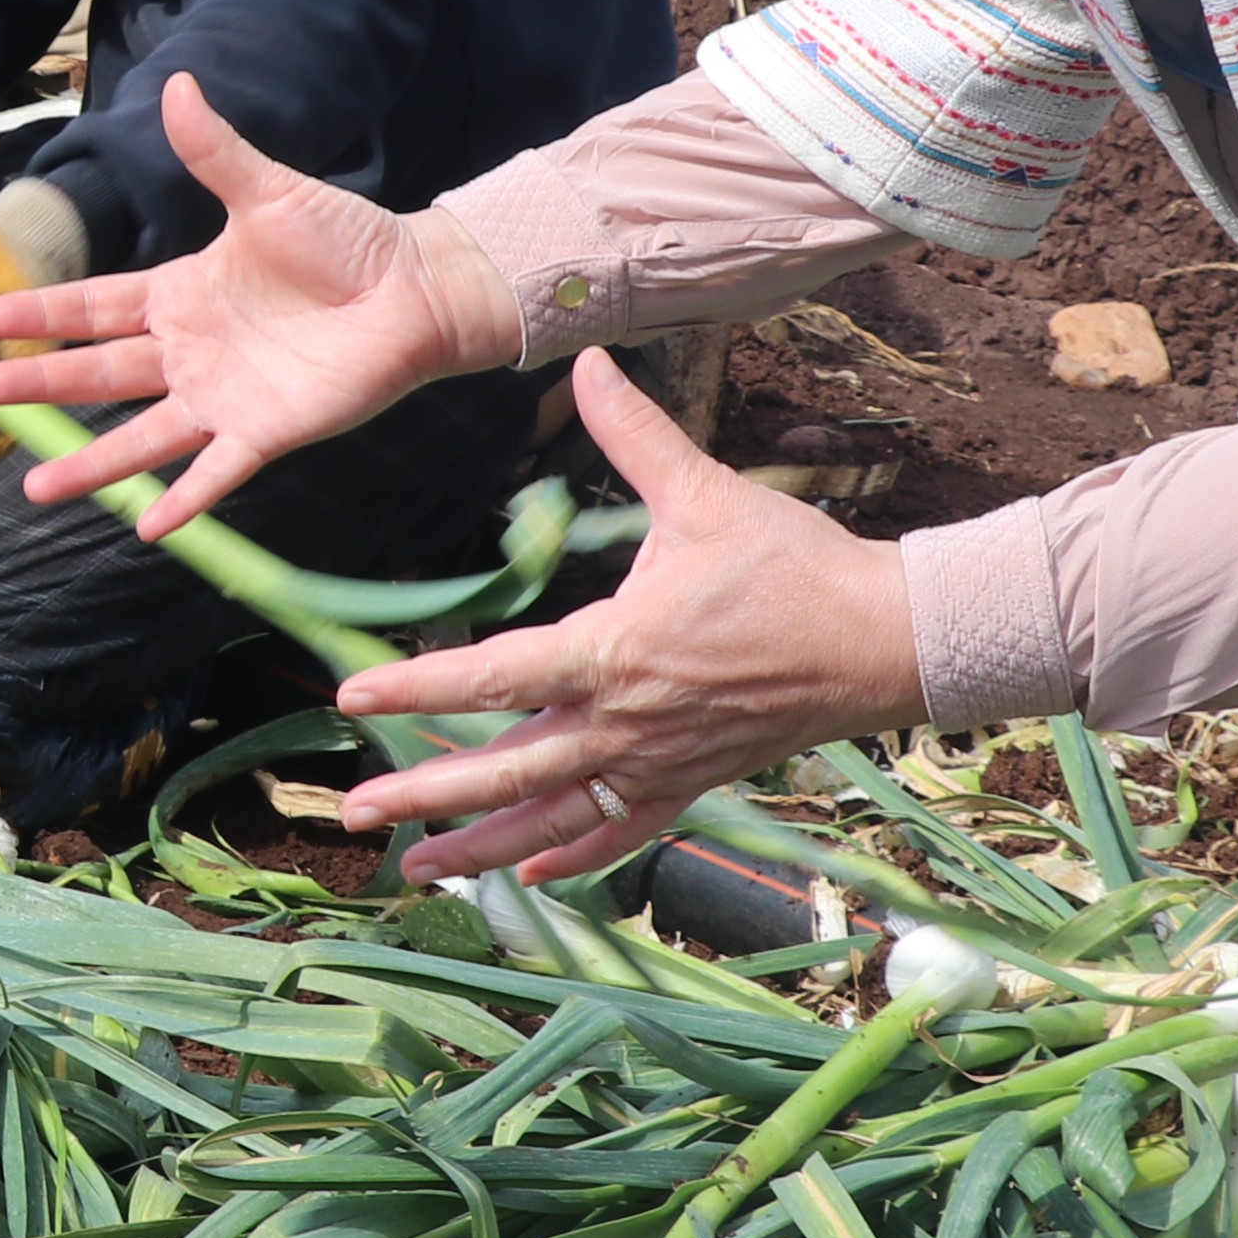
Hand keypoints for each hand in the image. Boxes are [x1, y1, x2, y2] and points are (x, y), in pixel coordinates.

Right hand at [0, 75, 519, 529]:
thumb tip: (179, 84)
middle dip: (43, 383)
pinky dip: (184, 499)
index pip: (97, 305)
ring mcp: (224, 396)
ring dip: (92, 462)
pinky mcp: (266, 431)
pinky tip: (146, 526)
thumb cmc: (348, 239)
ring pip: (142, 435)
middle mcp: (191, 350)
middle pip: (102, 372)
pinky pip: (217, 471)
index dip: (44, 314)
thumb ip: (216, 152)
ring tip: (35, 490)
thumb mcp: (270, 192)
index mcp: (184, 292)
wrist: (416, 287)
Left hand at [333, 350, 923, 879]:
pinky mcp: (691, 784)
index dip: (418, 688)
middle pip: (505, 771)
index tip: (352, 694)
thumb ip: (634, 434)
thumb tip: (590, 359)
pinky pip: (619, 834)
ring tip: (414, 864)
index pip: (494, 678)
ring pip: (552, 818)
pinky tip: (527, 879)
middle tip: (353, 807)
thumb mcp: (705, 493)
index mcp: (616, 651)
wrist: (884, 641)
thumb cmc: (794, 568)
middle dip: (424, 793)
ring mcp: (657, 764)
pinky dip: (571, 859)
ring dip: (480, 845)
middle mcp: (626, 723)